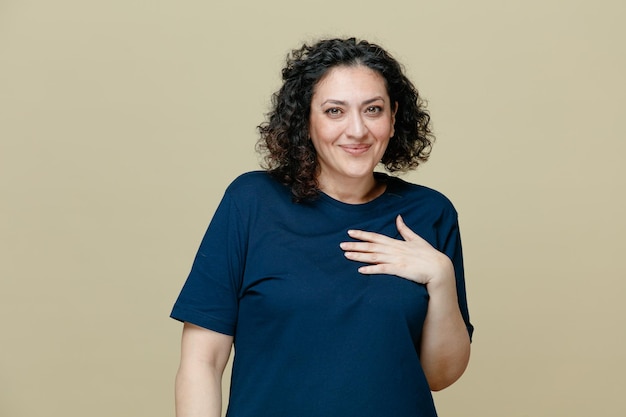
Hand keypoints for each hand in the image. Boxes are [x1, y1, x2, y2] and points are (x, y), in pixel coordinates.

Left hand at [339, 215, 453, 285]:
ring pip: (374, 257)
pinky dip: (372, 269)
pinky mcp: (400, 270)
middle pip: (371, 246)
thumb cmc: (428, 255)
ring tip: (346, 255)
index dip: (362, 235)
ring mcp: (396, 260)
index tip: (350, 232)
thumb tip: (398, 217)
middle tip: (341, 245)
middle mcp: (394, 250)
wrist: (439, 268)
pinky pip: (383, 269)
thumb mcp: (416, 239)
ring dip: (360, 256)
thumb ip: (405, 229)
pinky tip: (361, 270)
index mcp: (397, 242)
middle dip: (355, 245)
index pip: (376, 237)